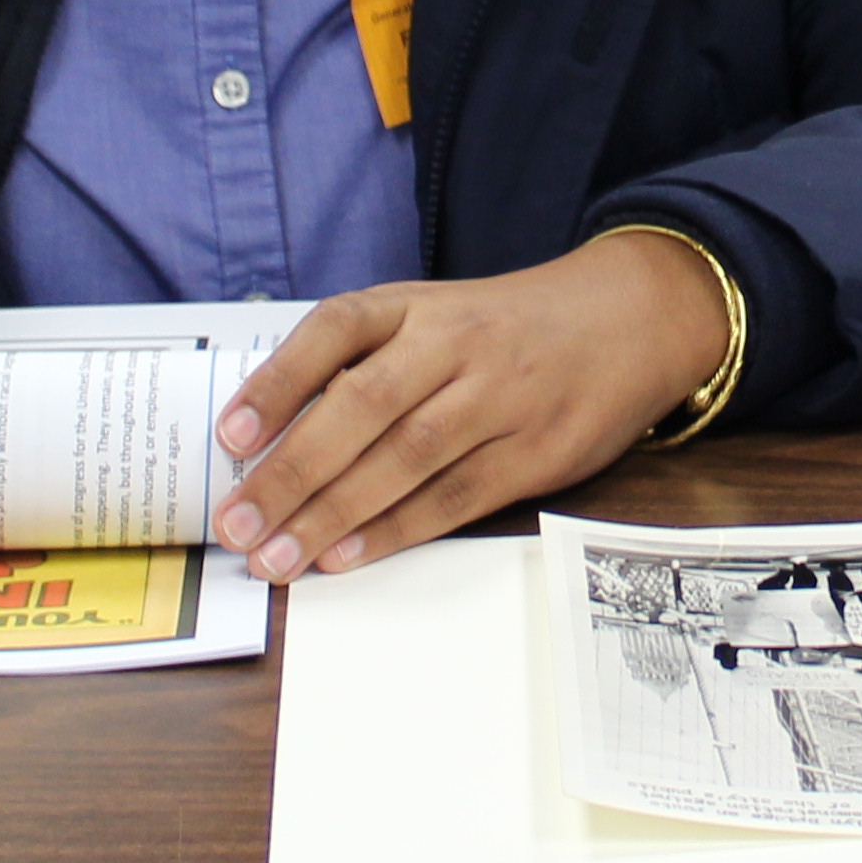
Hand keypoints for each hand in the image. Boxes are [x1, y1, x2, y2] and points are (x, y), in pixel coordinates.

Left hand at [211, 234, 734, 579]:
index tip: (230, 435)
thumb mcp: (437, 317)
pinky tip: (350, 557)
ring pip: (407, 458)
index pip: (336, 331)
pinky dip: (398, 530)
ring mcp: (501, 398)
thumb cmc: (510, 330)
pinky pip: (457, 496)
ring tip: (279, 556)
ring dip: (335, 514)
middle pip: (364, 406)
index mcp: (419, 305)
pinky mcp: (538, 451)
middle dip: (292, 471)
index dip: (278, 382)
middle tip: (238, 523)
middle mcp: (456, 344)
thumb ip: (367, 363)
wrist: (632, 318)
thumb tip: (273, 439)